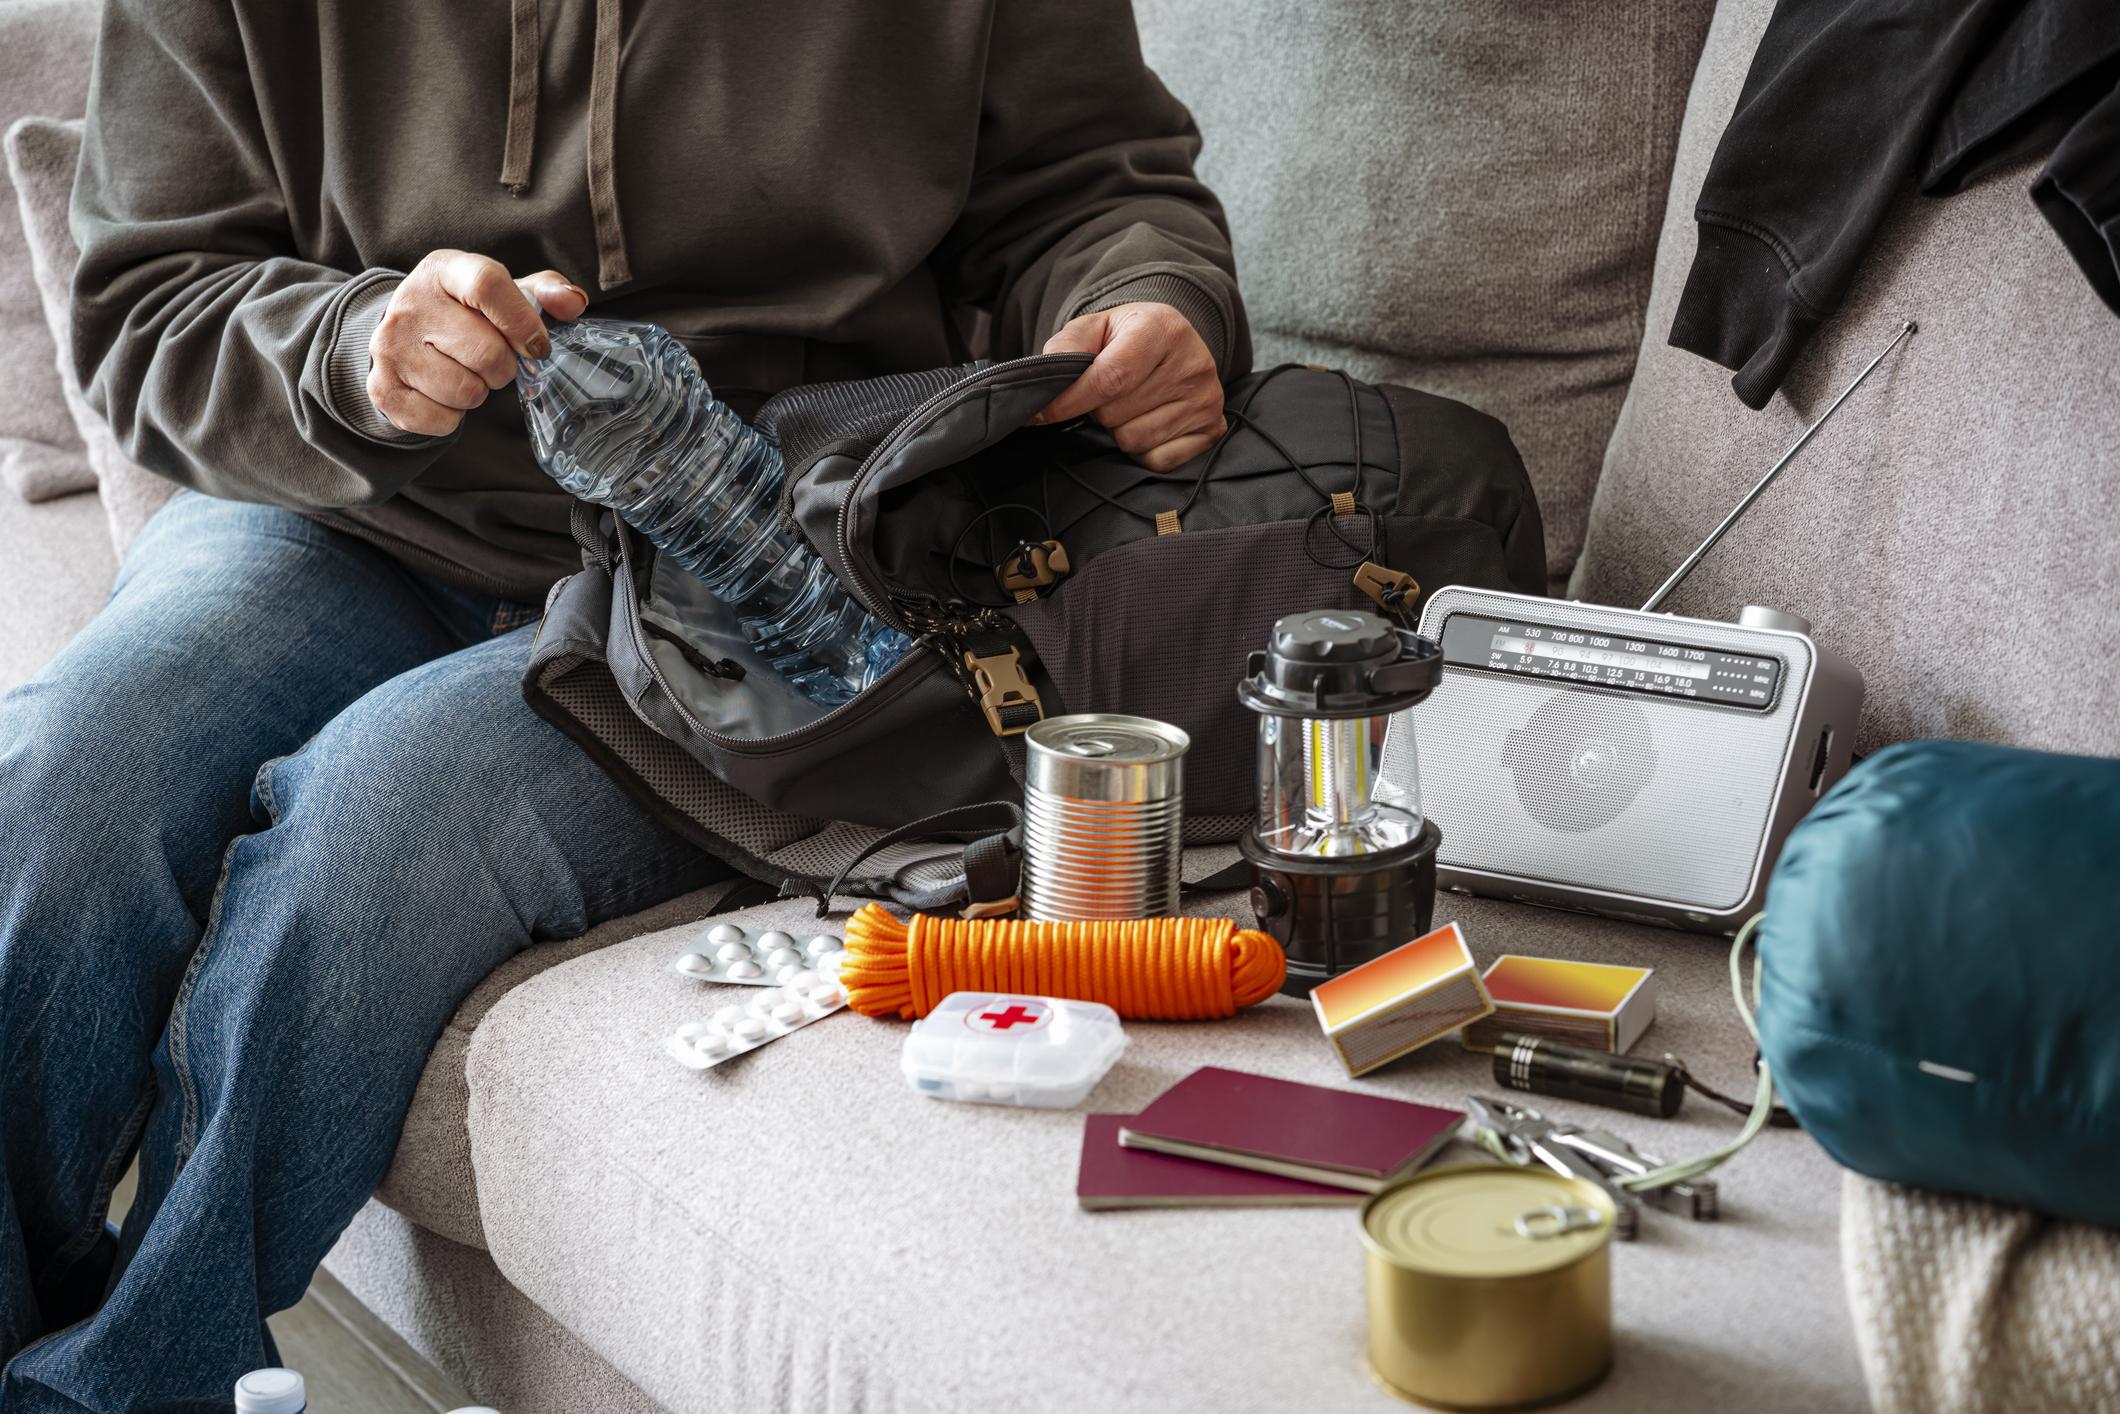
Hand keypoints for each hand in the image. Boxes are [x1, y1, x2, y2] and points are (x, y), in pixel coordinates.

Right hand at [366, 250, 589, 436]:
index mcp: (444, 270)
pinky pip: (444, 421)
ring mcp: (390, 347)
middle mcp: (410, 305)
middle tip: (492, 361)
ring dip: (478, 392)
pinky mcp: (383, 389)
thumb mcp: (503, 292)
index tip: (537, 346)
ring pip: (467, 392)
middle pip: (487, 353)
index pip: (487, 286)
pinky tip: (443, 392)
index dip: (522, 322)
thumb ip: (544, 293)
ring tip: (465, 372)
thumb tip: (572, 302)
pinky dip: (454, 416)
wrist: (401, 335)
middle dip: (504, 367)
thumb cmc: (466, 313)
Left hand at [1031, 302, 1223, 470]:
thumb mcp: (1093, 328)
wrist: (1171, 342)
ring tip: (1130, 405)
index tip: (1040, 414)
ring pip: (1134, 440)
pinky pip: (1157, 460)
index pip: (1111, 377)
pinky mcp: (1212, 429)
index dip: (1070, 401)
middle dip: (1098, 409)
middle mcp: (1193, 363)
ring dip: (1119, 429)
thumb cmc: (1126, 338)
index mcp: (1162, 328)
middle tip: (1109, 393)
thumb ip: (1064, 349)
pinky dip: (1143, 449)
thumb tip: (1043, 389)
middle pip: (1116, 414)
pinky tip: (1149, 421)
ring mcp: (1206, 399)